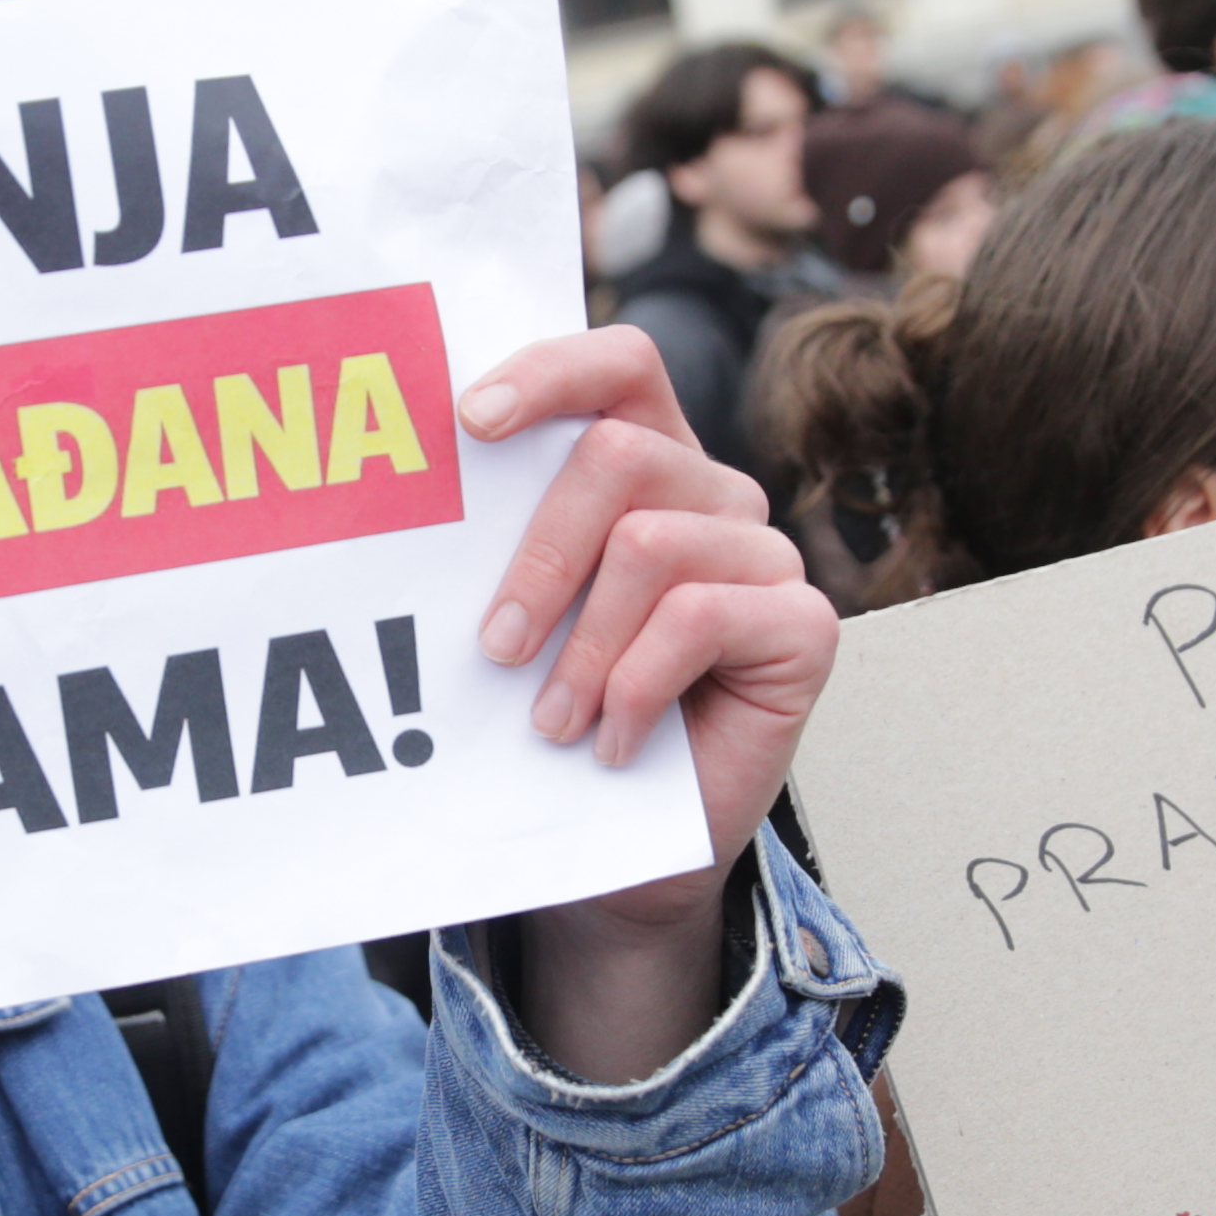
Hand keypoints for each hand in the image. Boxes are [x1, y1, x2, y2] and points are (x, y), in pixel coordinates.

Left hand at [456, 326, 837, 1082]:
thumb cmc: (561, 724)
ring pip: (650, 544)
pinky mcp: (805, 624)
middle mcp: (714, 492)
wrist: (627, 849)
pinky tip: (615, 742)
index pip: (618, 366)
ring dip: (582, 648)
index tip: (467, 423)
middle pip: (618, 455)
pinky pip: (700, 618)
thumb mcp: (519, 622)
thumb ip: (497, 548)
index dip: (548, 372)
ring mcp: (766, 555)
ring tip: (552, 721)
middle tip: (492, 649)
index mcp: (646, 462)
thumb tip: (410, 495)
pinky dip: (636, 687)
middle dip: (537, 558)